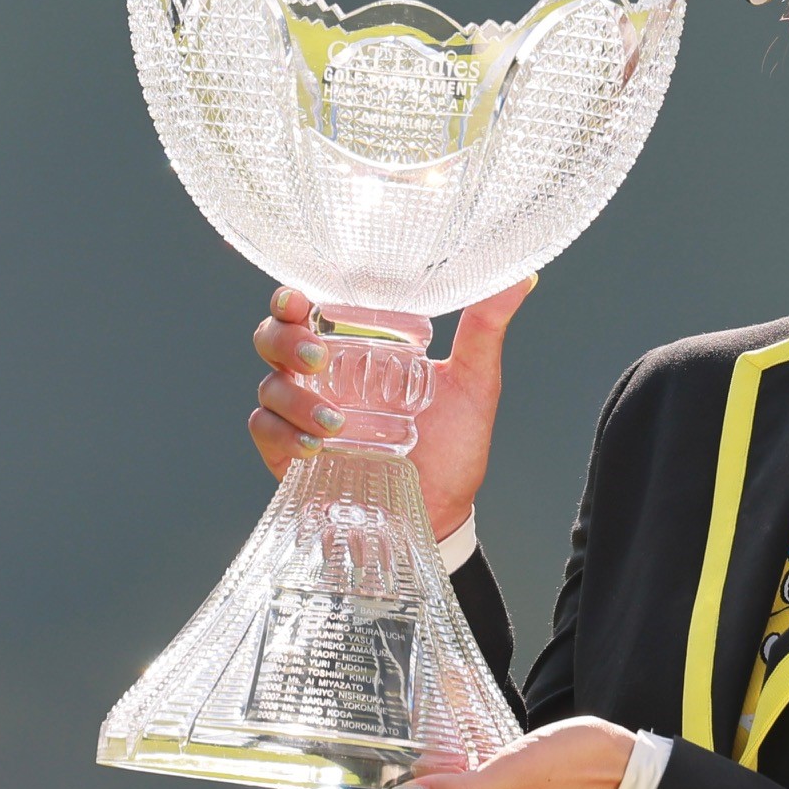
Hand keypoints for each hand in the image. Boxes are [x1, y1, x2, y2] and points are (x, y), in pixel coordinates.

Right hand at [248, 276, 535, 537]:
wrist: (442, 512)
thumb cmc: (454, 445)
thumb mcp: (475, 383)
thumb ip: (486, 329)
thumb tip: (522, 275)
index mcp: (357, 350)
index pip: (308, 310)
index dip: (290, 298)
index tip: (300, 298)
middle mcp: (323, 377)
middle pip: (272, 339)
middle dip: (284, 340)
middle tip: (318, 356)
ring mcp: (304, 416)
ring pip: (269, 387)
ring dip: (295, 398)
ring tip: (336, 424)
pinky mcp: (291, 456)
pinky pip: (266, 433)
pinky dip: (285, 436)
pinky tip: (315, 448)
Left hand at [384, 717, 635, 788]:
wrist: (631, 775)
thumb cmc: (579, 769)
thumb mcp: (513, 773)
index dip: (444, 764)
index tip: (465, 739)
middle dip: (458, 768)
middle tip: (487, 740)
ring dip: (473, 771)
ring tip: (501, 749)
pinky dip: (488, 782)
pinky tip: (508, 763)